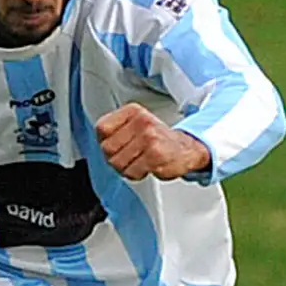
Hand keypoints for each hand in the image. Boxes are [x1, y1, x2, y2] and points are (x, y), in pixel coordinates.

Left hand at [96, 103, 210, 180]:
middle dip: (114, 158)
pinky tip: (146, 166)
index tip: (117, 144)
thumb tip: (99, 141)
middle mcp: (141, 122)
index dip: (105, 141)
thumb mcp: (135, 123)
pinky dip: (136, 174)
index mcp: (133, 111)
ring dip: (125, 168)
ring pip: (117, 163)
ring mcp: (149, 138)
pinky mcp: (155, 156)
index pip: (102, 128)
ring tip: (138, 161)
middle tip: (128, 156)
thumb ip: (115, 129)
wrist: (186, 149)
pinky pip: (132, 172)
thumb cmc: (157, 138)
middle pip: (107, 148)